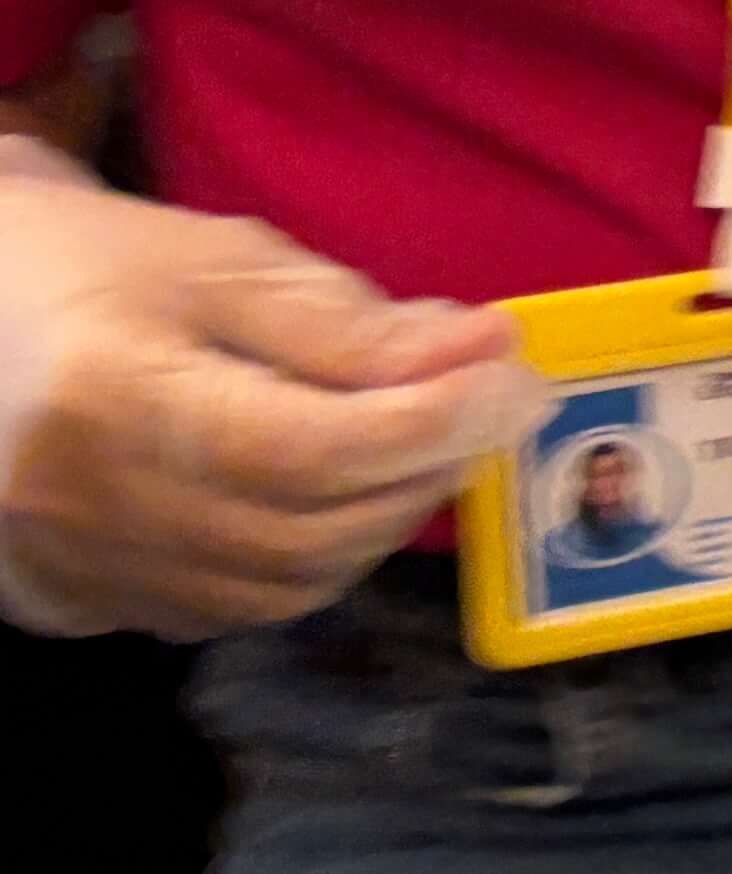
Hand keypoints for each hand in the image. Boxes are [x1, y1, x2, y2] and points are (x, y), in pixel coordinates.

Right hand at [0, 151, 537, 639]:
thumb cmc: (97, 269)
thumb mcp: (223, 263)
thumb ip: (350, 323)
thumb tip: (486, 356)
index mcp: (108, 398)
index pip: (315, 447)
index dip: (439, 422)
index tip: (518, 380)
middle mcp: (80, 508)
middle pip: (308, 532)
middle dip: (427, 471)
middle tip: (487, 407)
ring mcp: (71, 572)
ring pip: (282, 591)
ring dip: (380, 524)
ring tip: (418, 445)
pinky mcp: (75, 603)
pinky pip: (229, 610)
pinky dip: (310, 562)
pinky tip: (334, 496)